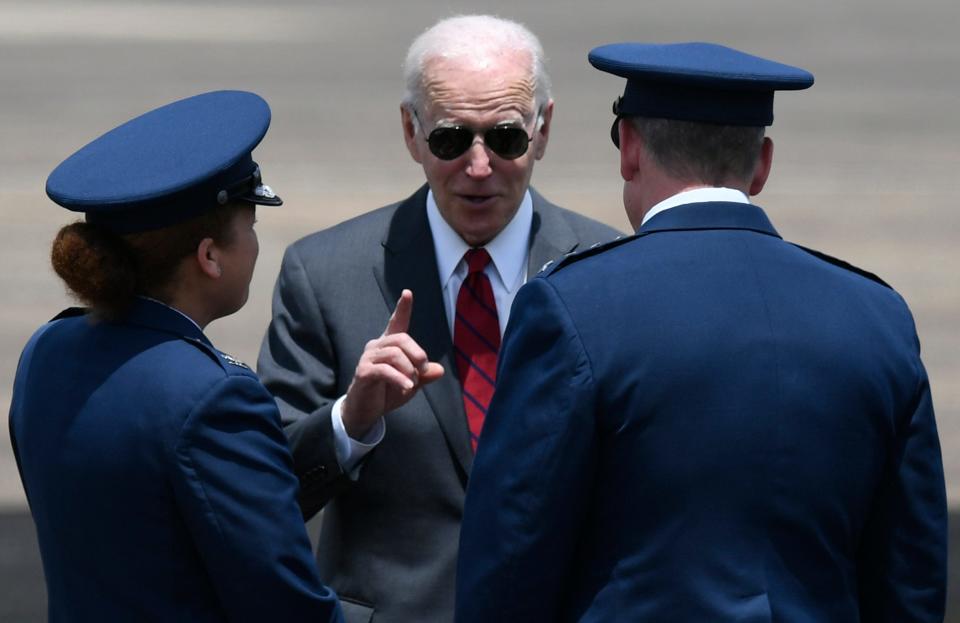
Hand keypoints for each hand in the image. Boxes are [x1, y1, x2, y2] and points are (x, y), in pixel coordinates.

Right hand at [341, 289, 443, 438]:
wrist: (365, 412)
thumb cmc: (387, 393)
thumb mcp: (411, 384)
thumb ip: (424, 375)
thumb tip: (440, 370)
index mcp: (389, 345)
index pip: (396, 322)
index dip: (403, 308)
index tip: (407, 293)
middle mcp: (377, 346)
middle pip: (402, 339)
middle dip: (418, 354)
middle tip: (422, 371)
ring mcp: (368, 358)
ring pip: (395, 354)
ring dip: (409, 370)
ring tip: (411, 384)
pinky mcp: (363, 372)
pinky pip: (385, 370)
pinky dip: (400, 379)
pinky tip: (407, 388)